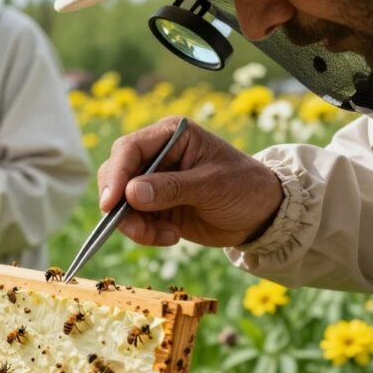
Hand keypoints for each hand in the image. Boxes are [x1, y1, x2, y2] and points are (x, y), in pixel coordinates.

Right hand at [97, 117, 283, 247]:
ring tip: (164, 236)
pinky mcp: (153, 206)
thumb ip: (171, 188)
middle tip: (134, 228)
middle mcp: (156, 155)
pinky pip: (133, 221)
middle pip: (116, 175)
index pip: (129, 148)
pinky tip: (171, 236)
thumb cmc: (245, 188)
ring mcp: (152, 182)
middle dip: (120, 204)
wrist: (262, 216)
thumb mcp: (212, 186)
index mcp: (171, 136)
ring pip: (120, 202)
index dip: (116, 174)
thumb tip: (131, 193)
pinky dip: (145, 233)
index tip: (111, 203)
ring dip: (134, 224)